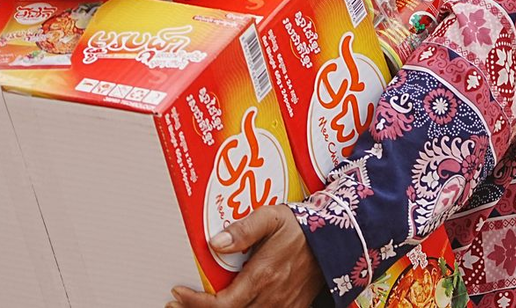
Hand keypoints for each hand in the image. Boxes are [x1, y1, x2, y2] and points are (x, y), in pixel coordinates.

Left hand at [169, 205, 323, 307]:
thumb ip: (244, 229)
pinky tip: (231, 304)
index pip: (220, 305)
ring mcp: (281, 307)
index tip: (177, 294)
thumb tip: (215, 242)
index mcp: (263, 277)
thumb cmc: (304, 226)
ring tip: (199, 304)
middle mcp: (270, 299)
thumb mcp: (274, 217)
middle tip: (177, 303)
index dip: (195, 303)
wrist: (338, 239)